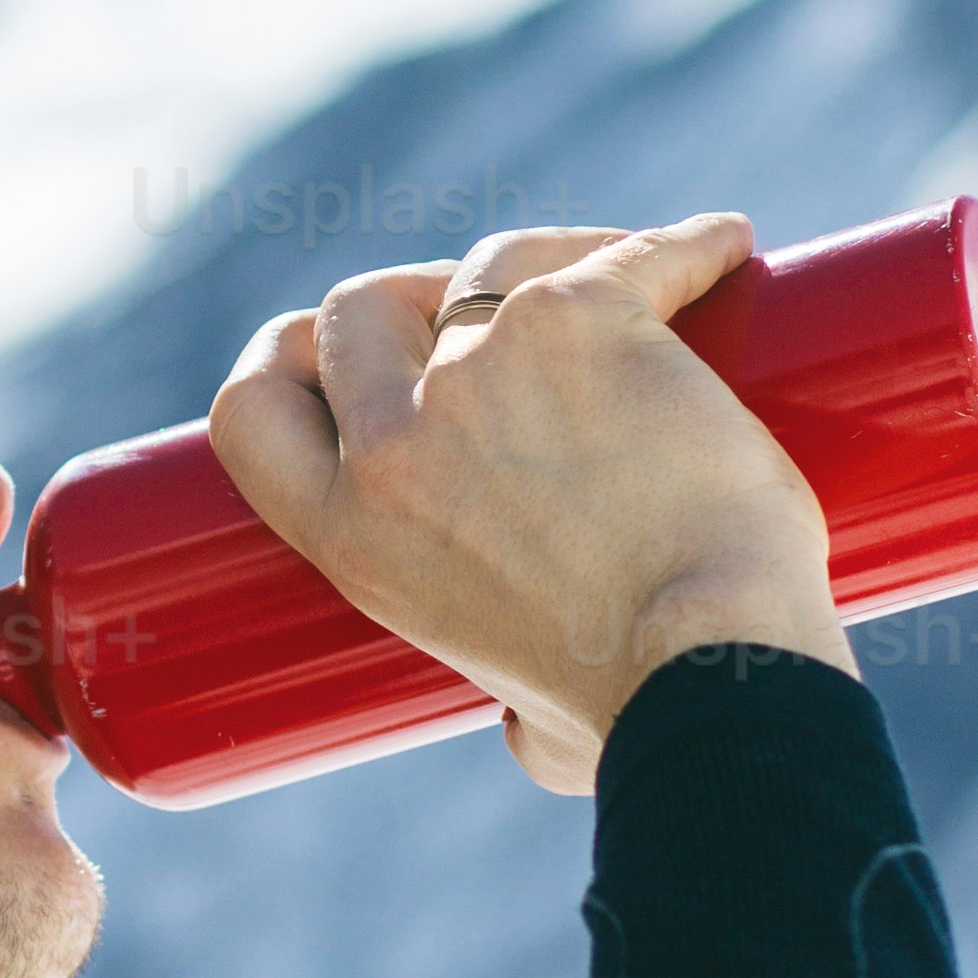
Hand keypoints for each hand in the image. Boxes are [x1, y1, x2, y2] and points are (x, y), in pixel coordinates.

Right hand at [207, 214, 850, 796]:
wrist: (712, 672)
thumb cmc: (635, 716)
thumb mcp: (513, 721)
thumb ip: (508, 718)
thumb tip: (525, 730)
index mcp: (351, 537)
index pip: (252, 409)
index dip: (287, 361)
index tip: (345, 352)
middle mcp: (392, 443)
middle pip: (356, 308)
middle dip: (414, 294)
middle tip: (497, 311)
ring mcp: (479, 368)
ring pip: (490, 258)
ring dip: (546, 257)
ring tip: (613, 275)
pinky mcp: (579, 318)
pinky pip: (630, 251)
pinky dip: (688, 247)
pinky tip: (725, 248)